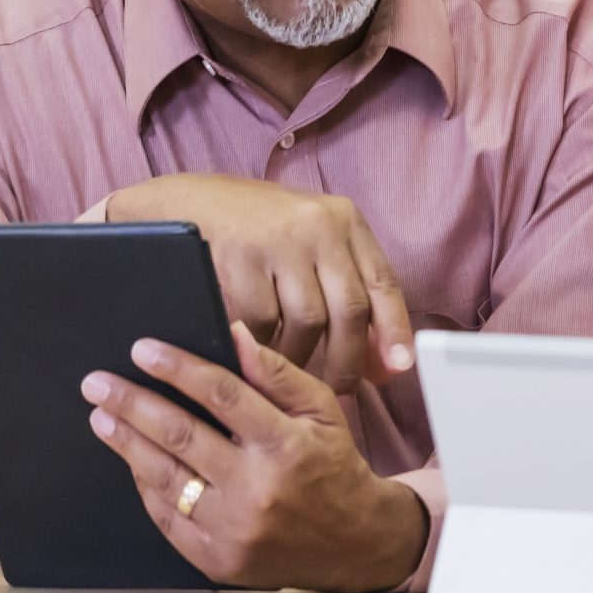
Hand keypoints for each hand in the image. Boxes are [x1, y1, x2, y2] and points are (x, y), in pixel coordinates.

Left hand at [83, 320, 426, 592]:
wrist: (354, 543)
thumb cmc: (333, 464)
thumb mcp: (322, 410)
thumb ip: (277, 373)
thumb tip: (233, 334)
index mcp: (286, 445)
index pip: (223, 395)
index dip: (179, 368)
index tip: (144, 349)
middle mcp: (257, 489)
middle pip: (182, 435)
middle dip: (133, 404)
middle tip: (98, 383)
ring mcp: (234, 530)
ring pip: (165, 478)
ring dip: (127, 443)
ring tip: (102, 417)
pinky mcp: (217, 560)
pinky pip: (167, 519)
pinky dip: (146, 486)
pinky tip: (132, 461)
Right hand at [108, 173, 414, 392]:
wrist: (191, 202)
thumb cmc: (261, 232)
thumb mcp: (312, 244)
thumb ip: (347, 290)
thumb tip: (383, 361)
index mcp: (345, 220)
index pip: (383, 282)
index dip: (395, 330)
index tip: (401, 369)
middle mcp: (319, 225)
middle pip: (350, 308)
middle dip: (348, 359)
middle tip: (341, 391)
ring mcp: (280, 240)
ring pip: (309, 321)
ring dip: (303, 357)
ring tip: (293, 370)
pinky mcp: (242, 257)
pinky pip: (265, 322)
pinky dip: (265, 347)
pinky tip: (259, 352)